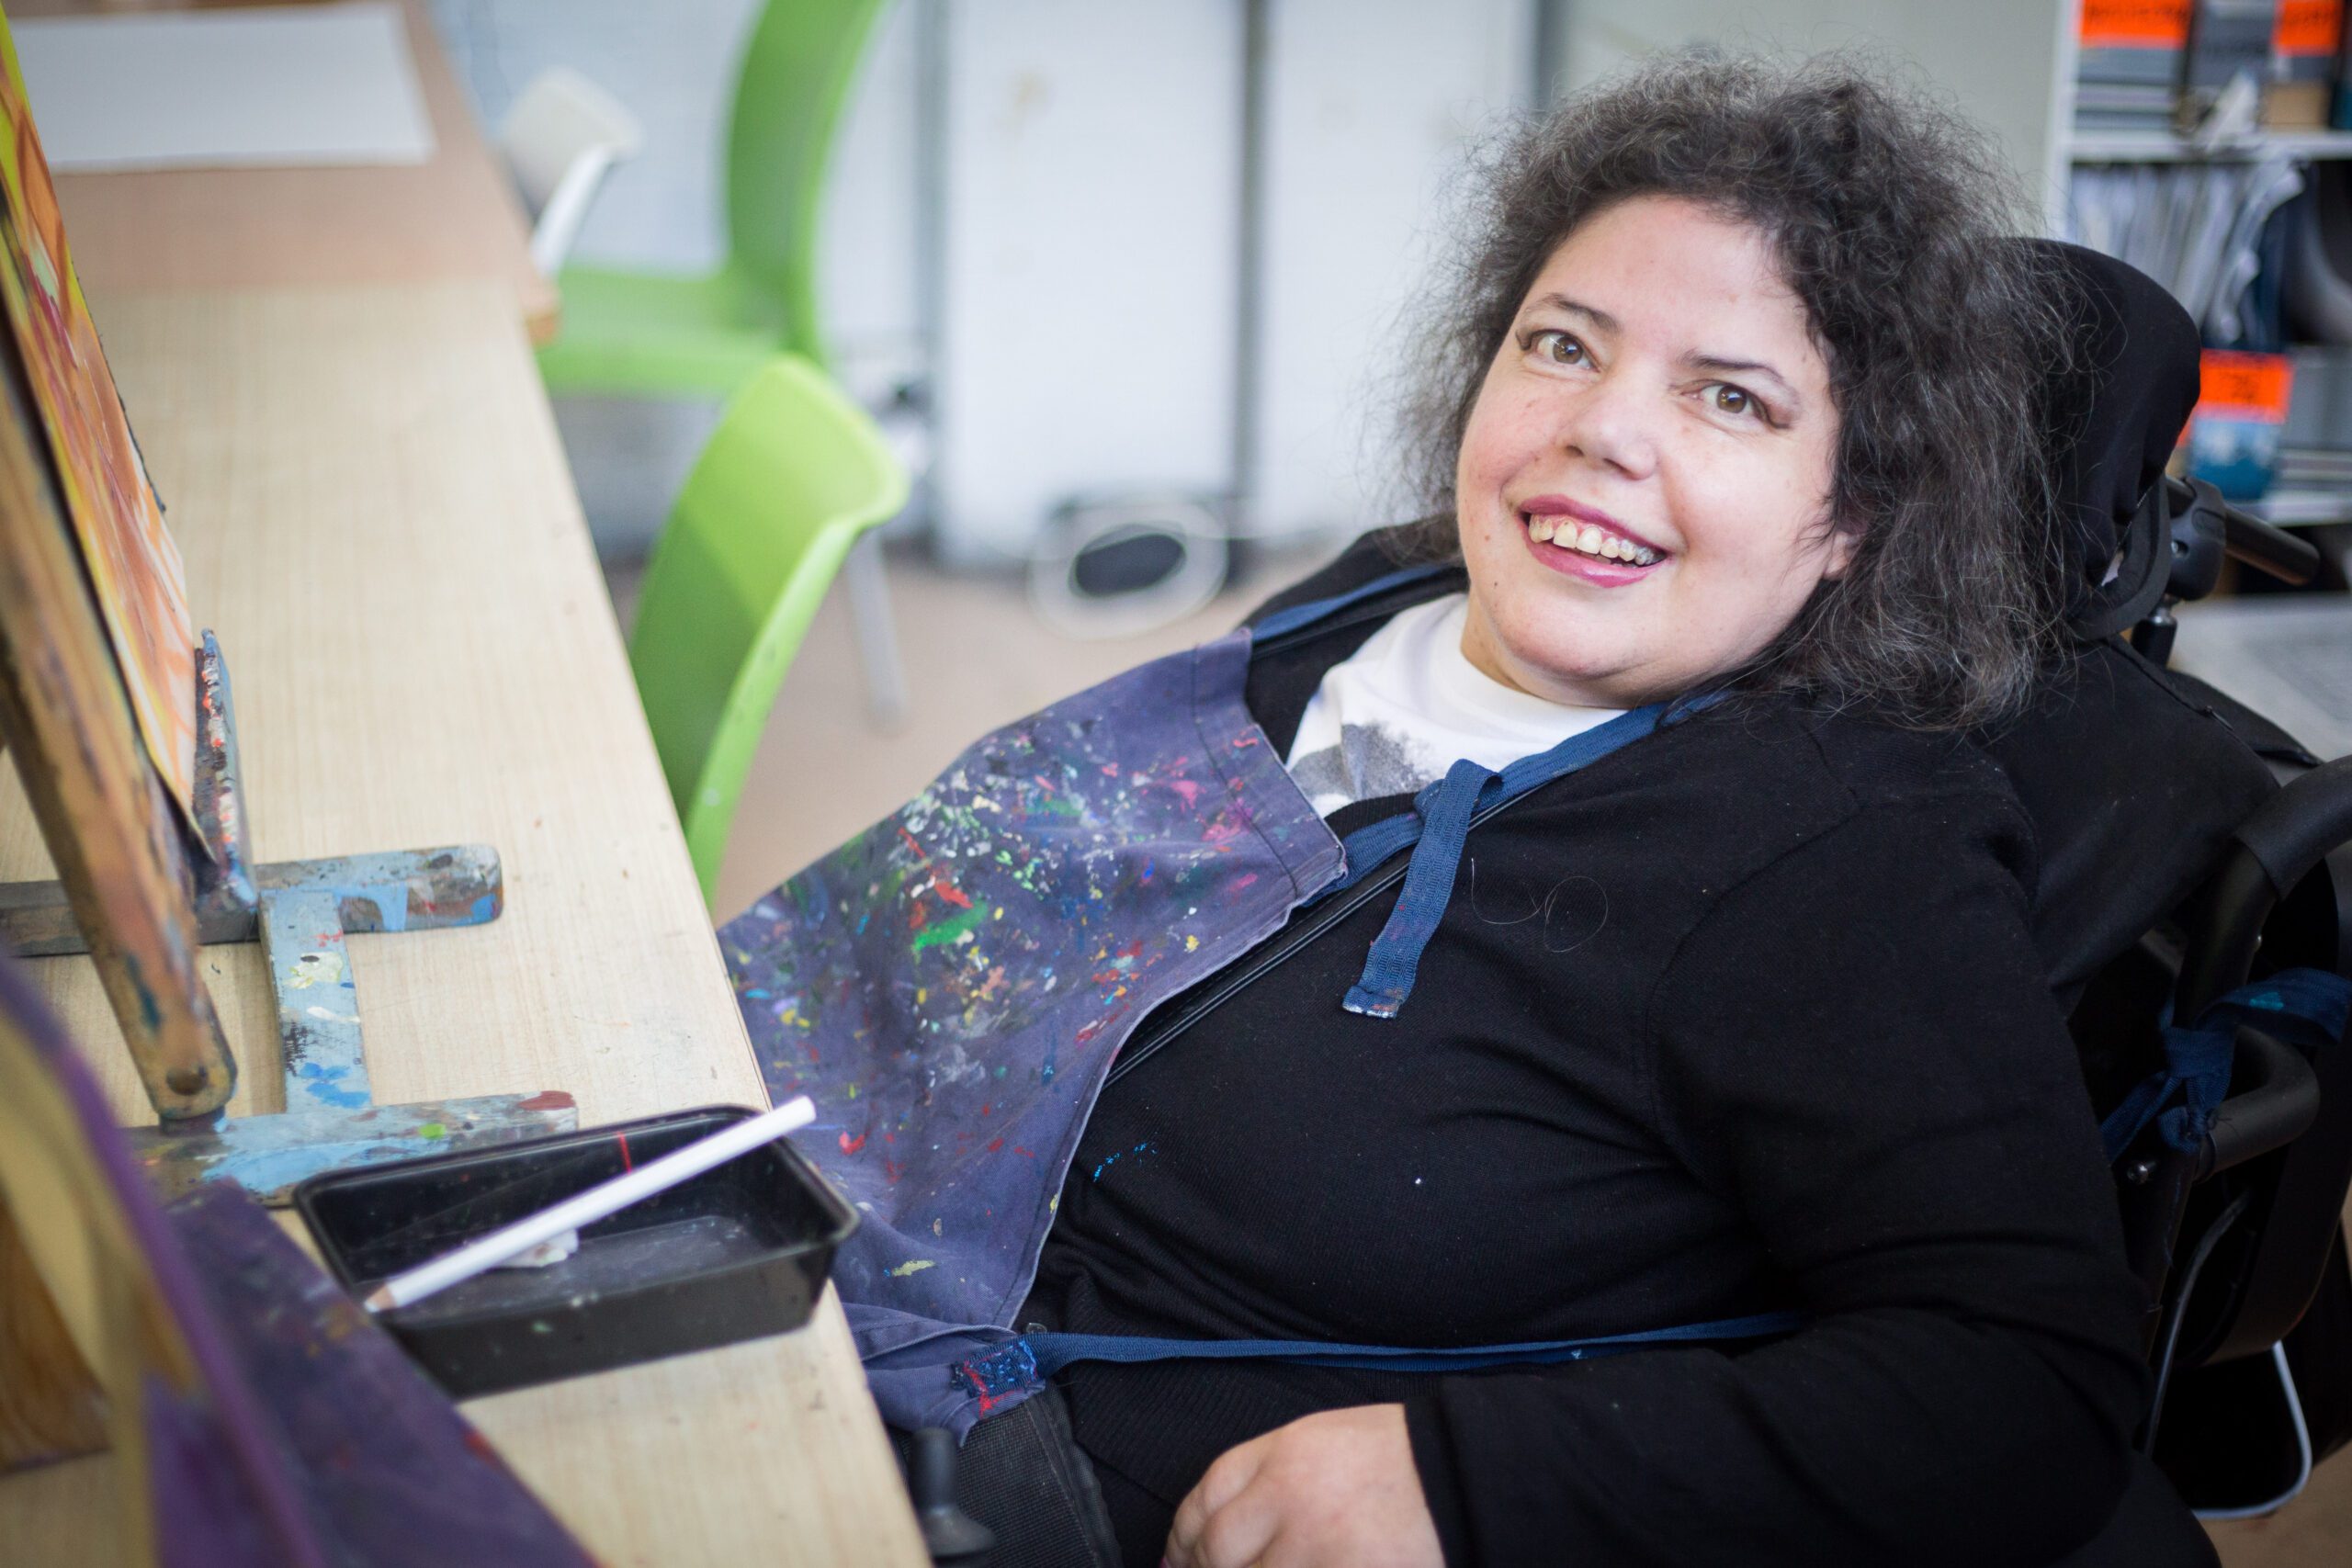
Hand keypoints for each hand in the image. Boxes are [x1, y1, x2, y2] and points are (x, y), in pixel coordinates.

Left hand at [1163, 1403, 1444, 1567]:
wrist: (1472, 1479)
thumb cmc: (1403, 1460)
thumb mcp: (1329, 1441)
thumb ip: (1271, 1475)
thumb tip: (1215, 1530)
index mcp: (1287, 1453)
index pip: (1208, 1494)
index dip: (1185, 1535)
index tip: (1179, 1556)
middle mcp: (1294, 1498)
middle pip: (1219, 1548)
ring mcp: (1319, 1549)